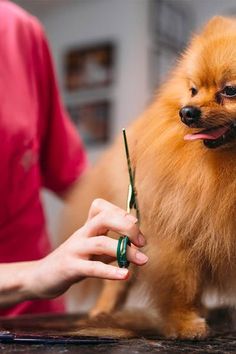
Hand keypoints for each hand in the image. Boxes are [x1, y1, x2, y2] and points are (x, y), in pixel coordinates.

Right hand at [28, 199, 147, 299]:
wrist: (41, 277)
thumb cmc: (73, 262)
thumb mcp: (93, 251)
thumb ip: (111, 247)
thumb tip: (135, 247)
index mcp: (87, 228)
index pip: (100, 207)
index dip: (120, 211)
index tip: (135, 223)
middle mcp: (81, 234)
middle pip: (103, 218)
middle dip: (126, 226)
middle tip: (142, 241)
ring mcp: (74, 250)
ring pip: (100, 243)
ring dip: (125, 251)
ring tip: (142, 260)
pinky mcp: (70, 267)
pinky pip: (92, 268)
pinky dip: (110, 271)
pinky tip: (125, 275)